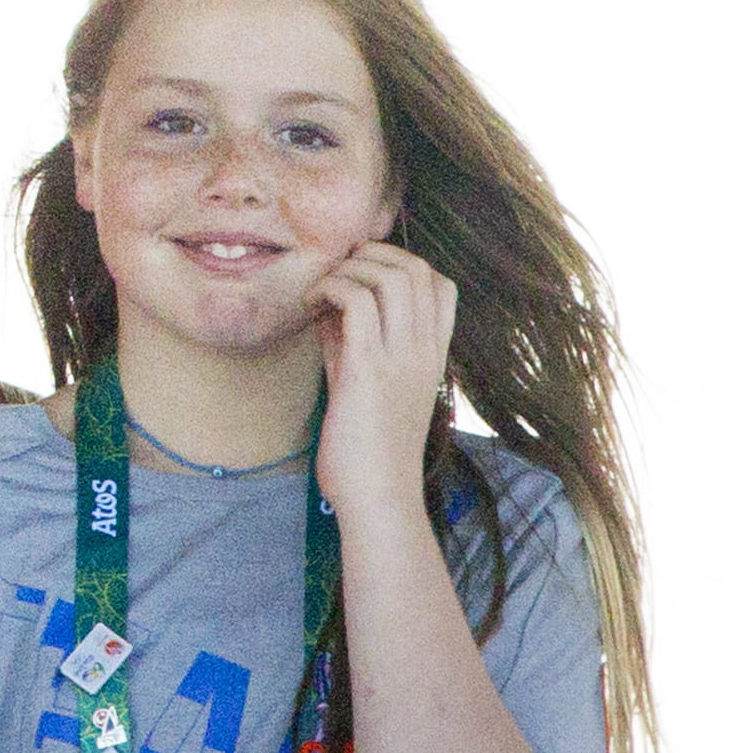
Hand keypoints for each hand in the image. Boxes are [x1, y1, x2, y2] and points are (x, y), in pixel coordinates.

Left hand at [315, 239, 456, 524]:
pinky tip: (310, 306)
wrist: (377, 498)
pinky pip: (358, 302)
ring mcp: (402, 360)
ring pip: (393, 277)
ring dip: (349, 268)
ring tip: (321, 289)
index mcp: (431, 356)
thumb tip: (326, 308)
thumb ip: (350, 344)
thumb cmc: (365, 448)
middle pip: (418, 270)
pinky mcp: (370, 371)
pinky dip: (331, 288)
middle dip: (371, 255)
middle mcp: (424, 352)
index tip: (360, 275)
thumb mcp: (360, 383)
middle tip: (335, 273)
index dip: (401, 264)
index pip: (441, 286)